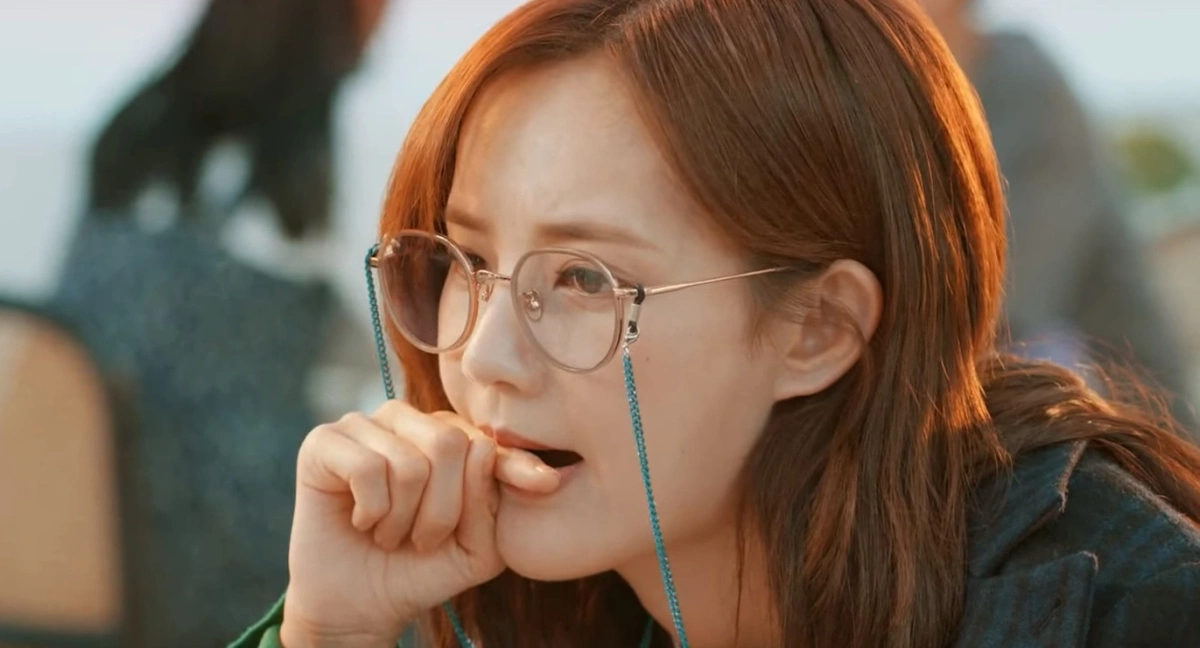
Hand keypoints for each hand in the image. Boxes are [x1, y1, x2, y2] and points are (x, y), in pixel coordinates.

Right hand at [279, 401, 559, 646]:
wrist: (361, 606)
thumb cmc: (421, 569)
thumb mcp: (478, 547)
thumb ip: (490, 502)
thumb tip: (485, 450)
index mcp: (448, 436)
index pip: (486, 440)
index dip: (514, 465)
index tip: (545, 484)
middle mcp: (407, 420)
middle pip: (449, 444)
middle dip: (443, 511)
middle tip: (420, 539)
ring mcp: (363, 425)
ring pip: (410, 462)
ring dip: (403, 519)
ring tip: (388, 532)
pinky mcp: (323, 441)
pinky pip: (368, 468)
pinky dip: (372, 510)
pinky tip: (362, 520)